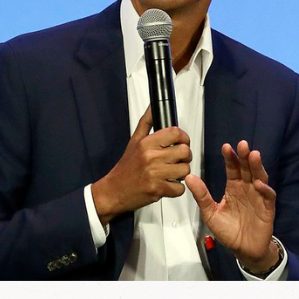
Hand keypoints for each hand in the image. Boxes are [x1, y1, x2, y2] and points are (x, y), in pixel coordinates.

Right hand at [91, 106, 191, 224]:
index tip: (181, 142)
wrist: (113, 191)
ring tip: (171, 174)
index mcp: (146, 144)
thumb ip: (146, 123)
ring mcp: (154, 174)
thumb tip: (153, 107)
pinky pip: (180, 188)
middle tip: (177, 160)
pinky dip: (176, 189)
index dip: (183, 138)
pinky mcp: (157, 190)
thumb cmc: (125, 169)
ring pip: (185, 170)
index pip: (175, 133)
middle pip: (184, 151)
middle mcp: (150, 157)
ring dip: (181, 174)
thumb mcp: (133, 142)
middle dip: (185, 157)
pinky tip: (167, 185)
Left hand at [185, 140, 277, 272]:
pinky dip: (265, 189)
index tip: (226, 147)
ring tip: (254, 155)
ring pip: (260, 177)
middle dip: (245, 156)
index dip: (230, 158)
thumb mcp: (210, 213)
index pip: (232, 169)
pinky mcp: (267, 208)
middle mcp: (246, 188)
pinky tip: (259, 183)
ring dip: (257, 167)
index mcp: (233, 187)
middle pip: (247, 169)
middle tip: (242, 145)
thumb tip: (189, 177)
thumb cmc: (228, 231)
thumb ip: (202, 196)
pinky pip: (268, 196)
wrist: (243, 249)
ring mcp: (258, 197)